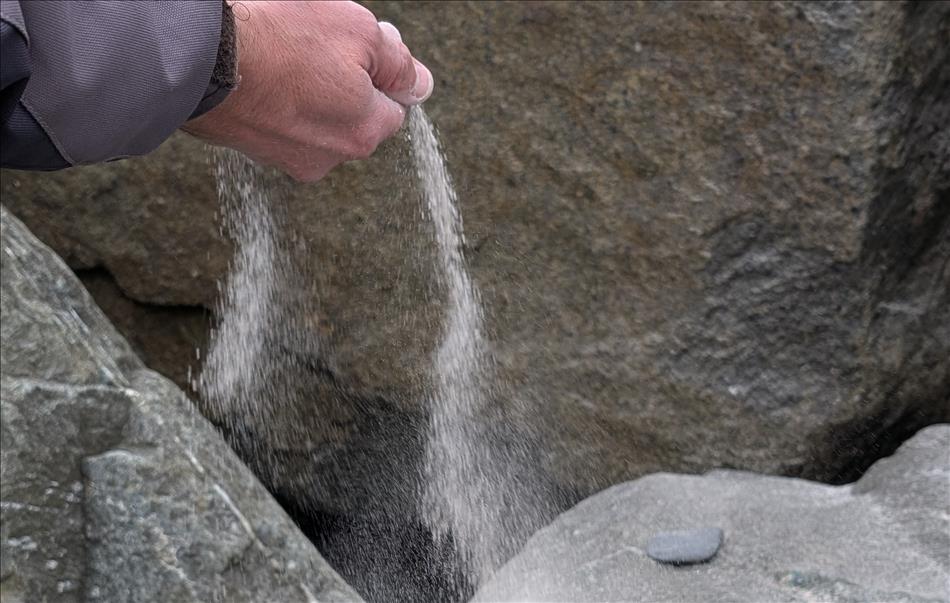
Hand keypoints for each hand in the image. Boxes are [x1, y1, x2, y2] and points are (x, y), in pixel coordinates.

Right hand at [183, 0, 432, 181]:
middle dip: (343, 84)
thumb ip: (397, 63)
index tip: (354, 48)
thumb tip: (421, 85)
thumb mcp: (358, 32)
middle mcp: (327, 159)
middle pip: (352, 116)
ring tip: (281, 54)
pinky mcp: (248, 149)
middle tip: (316, 45)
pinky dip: (274, 99)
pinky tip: (260, 71)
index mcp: (363, 133)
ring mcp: (284, 158)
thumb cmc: (281, 39)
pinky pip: (276, 121)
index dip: (378, 73)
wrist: (199, 56)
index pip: (392, 107)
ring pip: (313, 120)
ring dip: (306, 91)